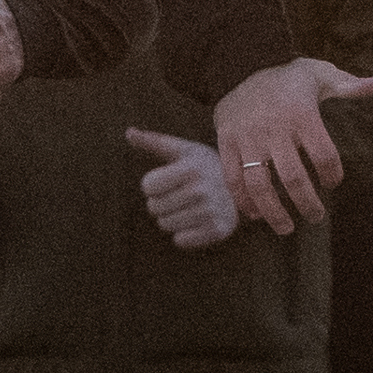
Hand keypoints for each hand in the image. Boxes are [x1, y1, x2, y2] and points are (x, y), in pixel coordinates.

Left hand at [127, 129, 239, 249]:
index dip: (153, 184)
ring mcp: (211, 211)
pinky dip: (183, 234)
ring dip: (171, 218)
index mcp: (191, 168)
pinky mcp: (218, 230)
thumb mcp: (182, 150)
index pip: (147, 186)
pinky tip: (196, 221)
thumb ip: (154, 142)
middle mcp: (202, 190)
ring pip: (165, 225)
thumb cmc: (205, 166)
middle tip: (179, 195)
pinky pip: (180, 240)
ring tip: (188, 207)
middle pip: (154, 208)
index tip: (168, 180)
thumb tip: (128, 132)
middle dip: (161, 202)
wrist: (243, 187)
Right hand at [210, 56, 372, 234]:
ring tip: (286, 228)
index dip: (333, 175)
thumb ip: (347, 85)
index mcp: (301, 114)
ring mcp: (248, 138)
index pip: (324, 155)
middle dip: (307, 204)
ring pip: (260, 185)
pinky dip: (243, 201)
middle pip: (293, 178)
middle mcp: (274, 128)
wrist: (239, 65)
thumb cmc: (287, 76)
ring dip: (274, 212)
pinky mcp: (227, 143)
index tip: (333, 183)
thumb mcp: (318, 74)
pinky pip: (233, 178)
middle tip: (316, 217)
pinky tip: (256, 215)